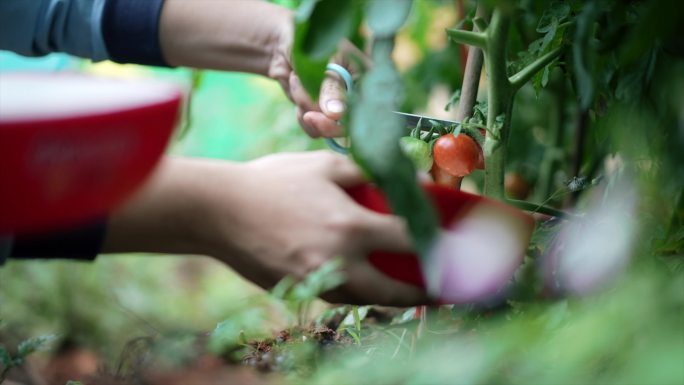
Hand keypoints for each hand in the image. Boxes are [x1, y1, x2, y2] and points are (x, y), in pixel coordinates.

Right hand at [103, 152, 428, 305]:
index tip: (451, 249)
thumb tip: (404, 180)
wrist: (218, 212)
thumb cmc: (272, 181)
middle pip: (393, 292)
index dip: (436, 246)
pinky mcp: (297, 291)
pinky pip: (337, 295)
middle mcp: (339, 261)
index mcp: (350, 226)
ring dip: (390, 298)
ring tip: (408, 291)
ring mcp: (316, 281)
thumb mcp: (323, 165)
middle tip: (442, 293)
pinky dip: (357, 291)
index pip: (408, 241)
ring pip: (365, 300)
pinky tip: (364, 281)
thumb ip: (367, 173)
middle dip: (423, 295)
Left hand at [159, 0, 367, 138]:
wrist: (283, 42)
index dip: (347, 119)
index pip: (368, 110)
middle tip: (306, 115)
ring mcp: (339, 108)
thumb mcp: (324, 60)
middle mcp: (357, 97)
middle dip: (323, 122)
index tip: (322, 116)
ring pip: (326, 127)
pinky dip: (301, 114)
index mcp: (368, 79)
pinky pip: (313, 128)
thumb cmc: (310, 41)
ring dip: (305, 107)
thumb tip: (335, 113)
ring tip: (295, 80)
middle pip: (348, 126)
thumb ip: (331, 86)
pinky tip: (295, 91)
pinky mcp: (321, 114)